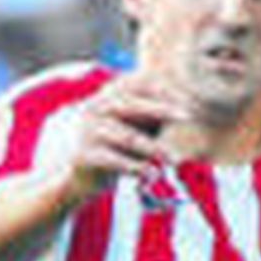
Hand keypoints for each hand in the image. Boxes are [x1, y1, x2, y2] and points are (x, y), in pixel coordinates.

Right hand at [67, 69, 194, 197]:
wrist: (74, 176)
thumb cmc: (112, 149)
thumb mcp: (131, 129)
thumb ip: (151, 120)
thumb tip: (180, 113)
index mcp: (107, 98)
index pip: (135, 83)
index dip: (162, 90)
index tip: (184, 100)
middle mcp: (96, 109)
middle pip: (131, 104)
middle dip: (161, 109)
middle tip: (186, 116)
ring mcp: (88, 131)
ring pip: (128, 137)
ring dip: (154, 148)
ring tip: (174, 159)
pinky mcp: (83, 155)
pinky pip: (114, 160)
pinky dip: (135, 167)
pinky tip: (150, 174)